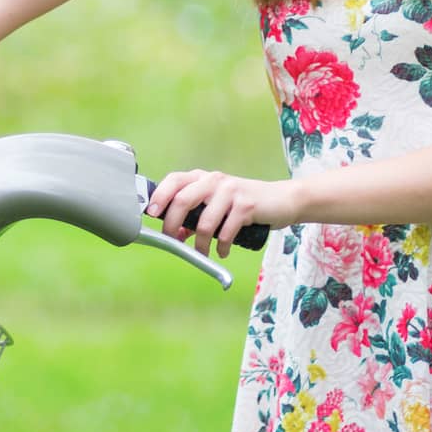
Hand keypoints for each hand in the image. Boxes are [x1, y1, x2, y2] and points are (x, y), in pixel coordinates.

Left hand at [146, 169, 300, 258]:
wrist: (281, 200)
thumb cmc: (243, 204)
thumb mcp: (217, 206)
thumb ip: (196, 216)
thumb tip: (176, 234)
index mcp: (202, 178)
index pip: (174, 180)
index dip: (159, 196)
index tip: (150, 214)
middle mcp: (214, 180)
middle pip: (183, 200)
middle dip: (172, 224)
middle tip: (172, 241)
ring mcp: (230, 191)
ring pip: (204, 222)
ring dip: (200, 244)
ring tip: (203, 253)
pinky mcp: (246, 205)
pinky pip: (225, 232)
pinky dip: (221, 247)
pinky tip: (222, 251)